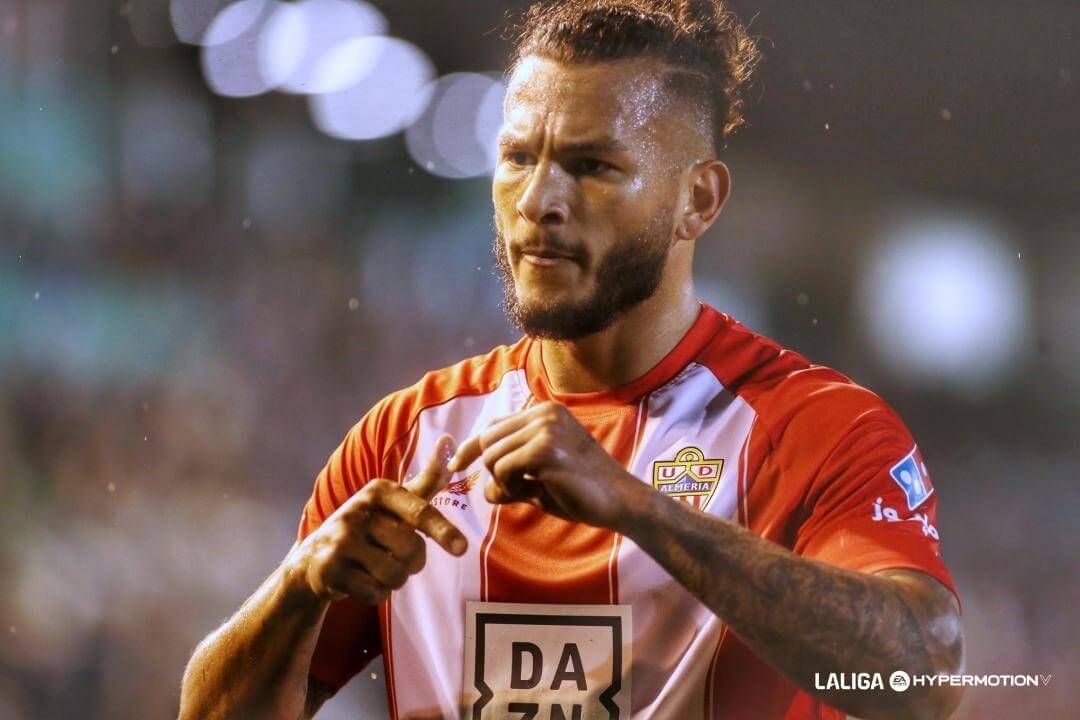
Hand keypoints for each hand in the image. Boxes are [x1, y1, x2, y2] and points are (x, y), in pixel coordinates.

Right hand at [293, 435, 466, 603]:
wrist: (314, 557)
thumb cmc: (368, 526)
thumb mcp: (395, 501)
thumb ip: (426, 479)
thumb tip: (449, 439)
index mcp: (379, 491)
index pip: (420, 512)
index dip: (443, 530)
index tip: (462, 548)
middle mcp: (358, 510)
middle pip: (412, 549)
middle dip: (413, 562)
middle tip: (397, 556)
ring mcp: (341, 539)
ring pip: (394, 574)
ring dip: (395, 579)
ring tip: (379, 568)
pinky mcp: (329, 568)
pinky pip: (375, 592)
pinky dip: (377, 593)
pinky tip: (363, 581)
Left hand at [448, 401, 641, 530]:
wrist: (620, 501)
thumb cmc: (582, 491)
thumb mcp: (540, 477)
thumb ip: (512, 473)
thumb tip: (485, 488)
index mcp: (546, 413)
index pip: (494, 426)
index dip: (471, 448)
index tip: (457, 466)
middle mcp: (544, 413)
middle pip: (487, 440)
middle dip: (492, 470)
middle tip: (516, 489)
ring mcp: (545, 429)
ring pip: (491, 455)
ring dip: (502, 482)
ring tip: (529, 490)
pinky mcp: (544, 449)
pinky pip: (502, 469)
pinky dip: (509, 486)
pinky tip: (532, 491)